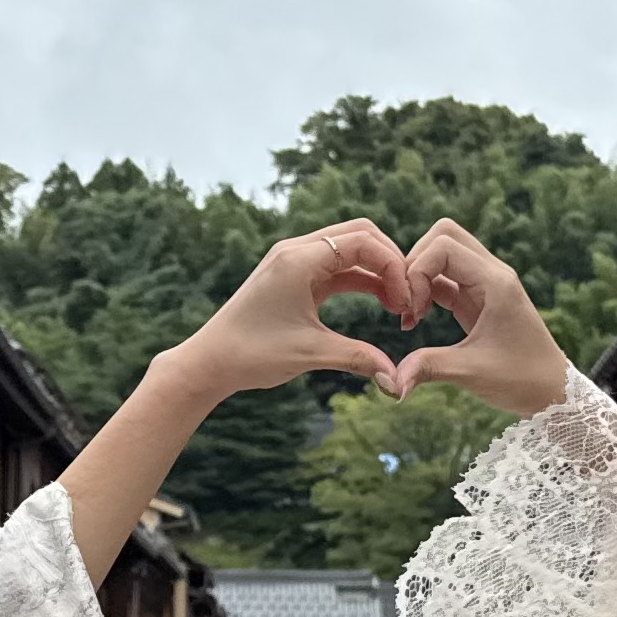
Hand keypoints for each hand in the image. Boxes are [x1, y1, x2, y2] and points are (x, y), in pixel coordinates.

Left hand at [165, 221, 409, 404]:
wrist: (211, 361)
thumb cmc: (252, 354)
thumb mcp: (311, 353)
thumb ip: (358, 358)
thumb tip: (396, 381)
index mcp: (299, 259)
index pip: (363, 241)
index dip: (394, 267)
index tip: (405, 301)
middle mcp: (296, 250)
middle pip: (360, 235)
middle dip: (390, 262)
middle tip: (406, 298)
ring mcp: (294, 261)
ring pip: (349, 250)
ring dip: (377, 271)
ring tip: (398, 304)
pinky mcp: (294, 277)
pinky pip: (336, 268)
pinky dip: (360, 280)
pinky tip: (380, 302)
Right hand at [391, 218, 569, 415]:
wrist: (551, 391)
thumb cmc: (522, 379)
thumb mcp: (472, 373)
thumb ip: (430, 368)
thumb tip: (393, 383)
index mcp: (495, 282)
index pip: (444, 246)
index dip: (417, 270)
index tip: (412, 308)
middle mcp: (492, 274)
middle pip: (444, 236)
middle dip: (415, 263)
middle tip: (407, 302)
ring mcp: (485, 284)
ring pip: (443, 253)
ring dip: (419, 276)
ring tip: (411, 313)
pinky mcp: (478, 298)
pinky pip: (446, 278)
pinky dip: (426, 291)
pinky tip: (416, 319)